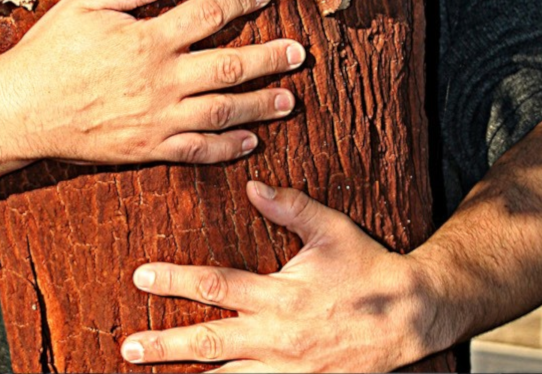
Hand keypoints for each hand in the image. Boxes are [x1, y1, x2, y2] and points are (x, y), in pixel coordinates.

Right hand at [0, 0, 305, 165]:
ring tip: (289, 100)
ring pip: (223, 111)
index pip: (208, 15)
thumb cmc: (47, 55)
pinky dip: (227, 147)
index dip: (240, 1)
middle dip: (269, 58)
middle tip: (298, 53)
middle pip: (230, 67)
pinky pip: (197, 150)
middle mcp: (162, 80)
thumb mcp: (83, 6)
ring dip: (261, 105)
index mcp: (148, 41)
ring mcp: (158, 118)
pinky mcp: (148, 147)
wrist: (20, 112)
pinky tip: (251, 142)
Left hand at [120, 182, 445, 372]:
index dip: (175, 280)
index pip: (216, 285)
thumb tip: (253, 185)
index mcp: (281, 294)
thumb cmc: (369, 270)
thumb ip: (291, 208)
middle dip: (165, 344)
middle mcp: (279, 336)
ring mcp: (290, 368)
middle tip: (129, 346)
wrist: (412, 317)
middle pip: (210, 342)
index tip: (141, 276)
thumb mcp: (333, 231)